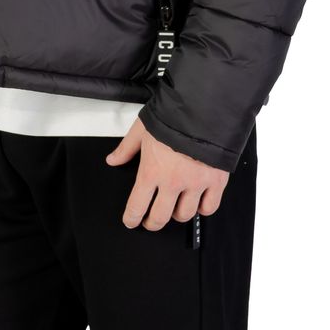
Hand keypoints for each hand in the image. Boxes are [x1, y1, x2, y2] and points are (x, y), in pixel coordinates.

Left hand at [105, 117, 229, 230]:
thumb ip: (127, 147)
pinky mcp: (216, 181)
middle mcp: (173, 181)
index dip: (131, 218)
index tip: (131, 221)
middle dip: (152, 223)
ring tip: (174, 208)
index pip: (137, 206)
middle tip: (150, 221)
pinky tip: (197, 203)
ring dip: (177, 214)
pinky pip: (209, 208)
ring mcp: (195, 183)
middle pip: (160, 218)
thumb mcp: (142, 128)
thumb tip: (113, 159)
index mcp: (152, 171)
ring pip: (185, 215)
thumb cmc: (172, 115)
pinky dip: (203, 209)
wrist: (204, 106)